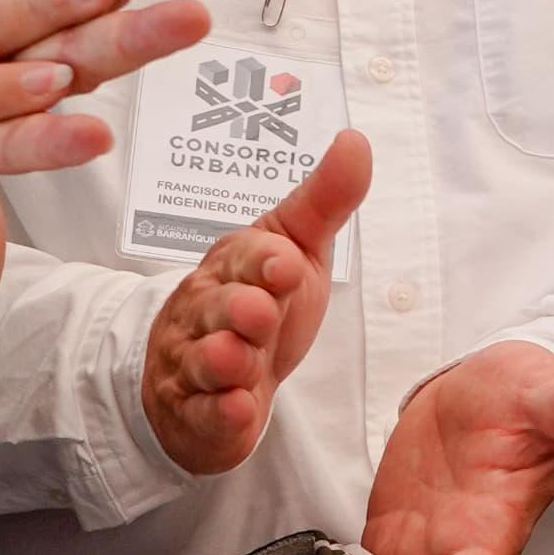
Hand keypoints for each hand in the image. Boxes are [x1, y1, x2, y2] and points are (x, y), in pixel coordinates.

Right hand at [142, 129, 369, 476]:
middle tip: (257, 311)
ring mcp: (198, 364)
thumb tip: (356, 139)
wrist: (204, 373)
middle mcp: (209, 312)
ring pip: (205, 361)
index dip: (264, 261)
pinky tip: (238, 411)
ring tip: (241, 359)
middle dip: (238, 309)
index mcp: (234, 267)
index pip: (246, 257)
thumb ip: (324, 200)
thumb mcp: (294, 250)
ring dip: (223, 360)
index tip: (286, 261)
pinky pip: (204, 415)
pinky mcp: (198, 413)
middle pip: (219, 308)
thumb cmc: (255, 303)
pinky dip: (220, 414)